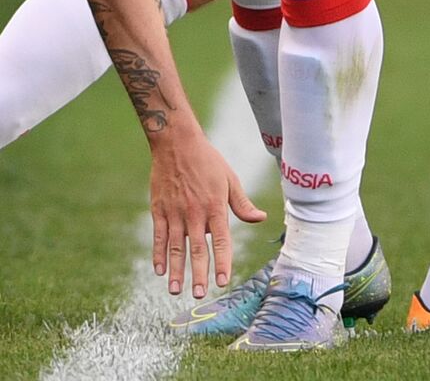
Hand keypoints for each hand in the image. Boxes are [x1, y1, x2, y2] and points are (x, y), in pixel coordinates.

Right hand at [149, 132, 266, 297]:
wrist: (177, 144)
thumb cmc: (209, 162)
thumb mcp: (230, 180)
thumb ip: (242, 204)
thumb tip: (260, 219)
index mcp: (215, 207)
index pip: (221, 241)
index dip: (222, 262)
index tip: (222, 281)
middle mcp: (195, 213)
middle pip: (197, 249)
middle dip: (199, 274)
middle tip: (199, 295)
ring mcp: (175, 212)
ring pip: (175, 247)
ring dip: (176, 270)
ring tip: (176, 290)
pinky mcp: (159, 210)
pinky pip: (158, 236)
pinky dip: (158, 254)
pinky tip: (159, 270)